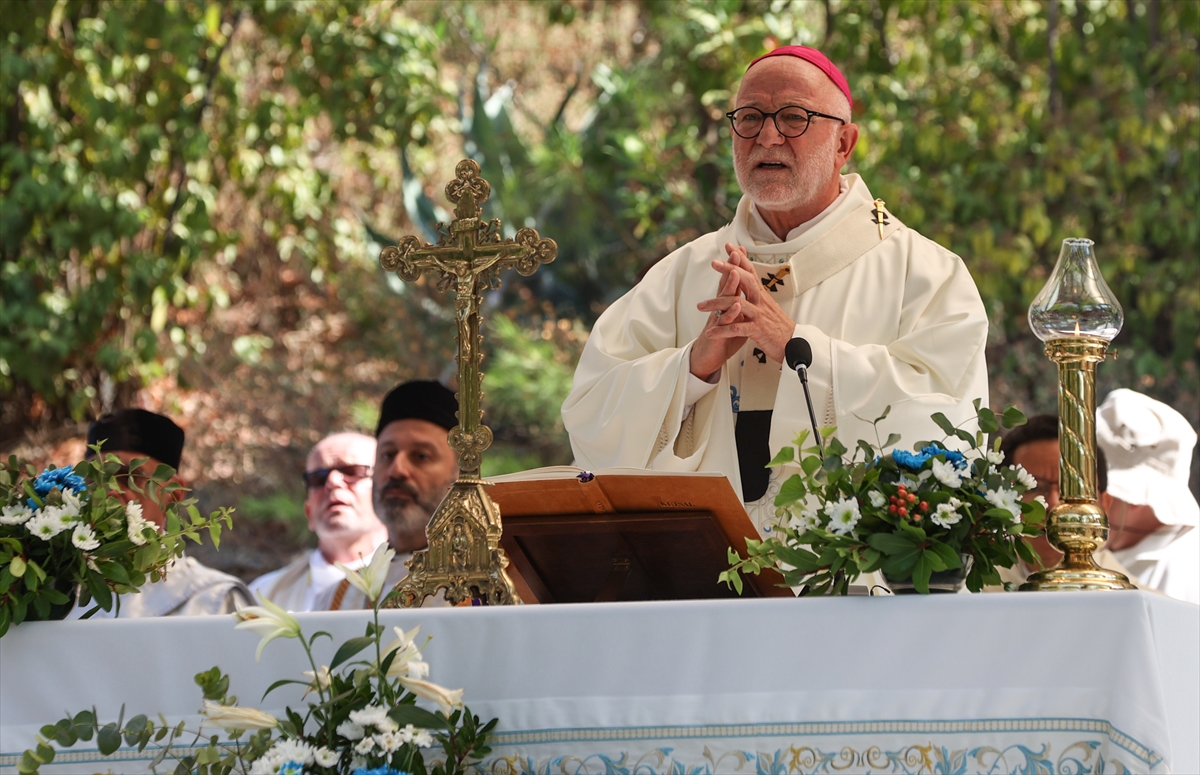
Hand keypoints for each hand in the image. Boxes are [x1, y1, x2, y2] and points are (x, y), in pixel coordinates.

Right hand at [689, 243, 749, 379]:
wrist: (707, 357)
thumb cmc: (722, 338)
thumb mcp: (735, 319)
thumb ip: (741, 307)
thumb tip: (750, 296)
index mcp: (727, 304)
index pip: (733, 281)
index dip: (736, 266)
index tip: (741, 249)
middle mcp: (720, 308)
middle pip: (726, 284)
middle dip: (730, 267)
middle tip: (734, 251)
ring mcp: (717, 319)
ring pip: (723, 300)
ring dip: (729, 286)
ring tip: (734, 272)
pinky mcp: (716, 333)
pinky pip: (724, 321)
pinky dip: (731, 313)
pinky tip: (737, 305)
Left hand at [695, 245, 795, 364]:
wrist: (795, 346)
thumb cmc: (777, 327)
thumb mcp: (767, 307)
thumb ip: (756, 294)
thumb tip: (748, 281)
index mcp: (761, 295)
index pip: (750, 272)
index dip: (740, 258)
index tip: (729, 246)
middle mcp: (761, 302)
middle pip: (745, 280)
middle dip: (729, 270)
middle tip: (713, 263)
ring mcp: (759, 315)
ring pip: (736, 304)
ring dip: (716, 304)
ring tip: (700, 306)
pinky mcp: (758, 331)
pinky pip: (738, 328)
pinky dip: (722, 330)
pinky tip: (710, 332)